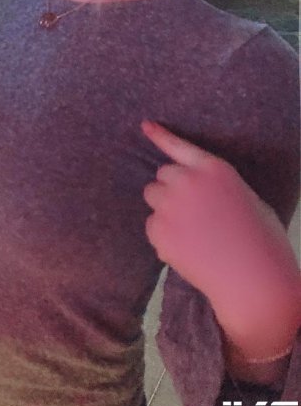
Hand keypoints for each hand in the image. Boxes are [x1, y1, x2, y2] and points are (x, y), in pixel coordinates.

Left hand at [141, 121, 299, 324]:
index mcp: (214, 169)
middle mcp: (187, 180)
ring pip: (153, 197)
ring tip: (190, 231)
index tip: (145, 125)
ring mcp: (170, 204)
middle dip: (172, 189)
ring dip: (164, 208)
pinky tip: (187, 249)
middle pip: (162, 174)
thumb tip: (200, 194)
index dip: (160, 135)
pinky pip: (151, 225)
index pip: (180, 147)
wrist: (254, 280)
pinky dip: (163, 236)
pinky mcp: (159, 230)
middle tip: (193, 212)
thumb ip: (217, 187)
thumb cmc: (261, 241)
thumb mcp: (248, 199)